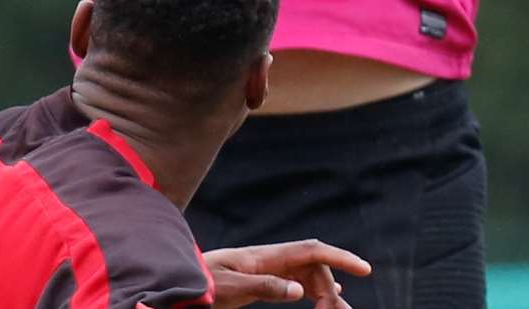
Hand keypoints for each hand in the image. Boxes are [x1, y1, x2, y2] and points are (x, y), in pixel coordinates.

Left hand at [204, 239, 371, 308]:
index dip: (339, 257)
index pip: (309, 251)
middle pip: (313, 267)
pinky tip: (322, 298)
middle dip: (329, 290)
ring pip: (307, 276)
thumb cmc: (204, 282)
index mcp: (265, 256)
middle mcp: (270, 258)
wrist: (183, 281)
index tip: (365, 269)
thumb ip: (265, 286)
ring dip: (323, 294)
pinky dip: (312, 290)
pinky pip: (296, 281)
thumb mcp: (233, 287)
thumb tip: (300, 290)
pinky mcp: (263, 278)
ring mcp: (267, 267)